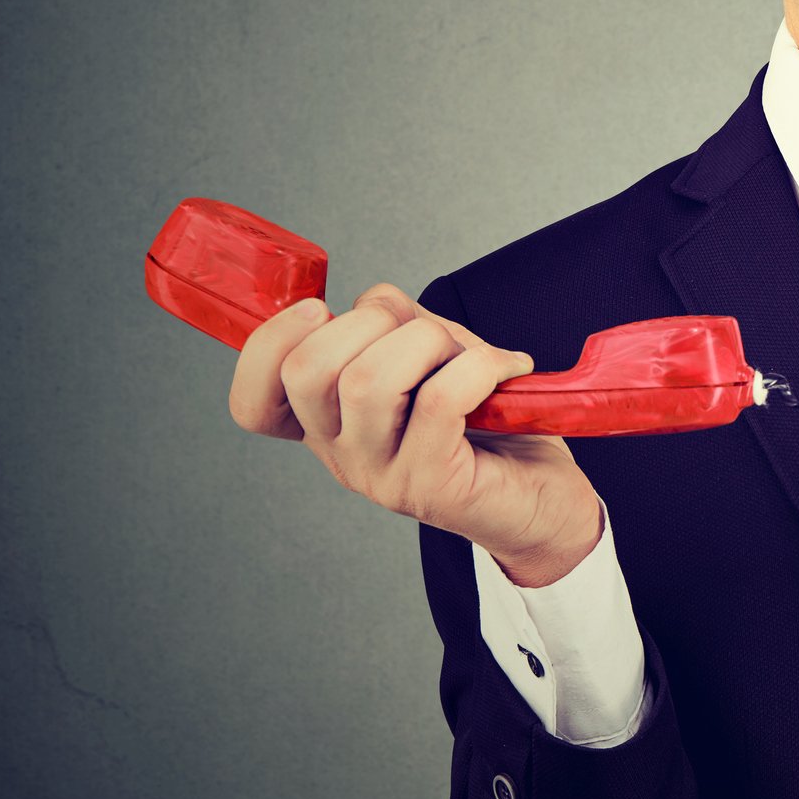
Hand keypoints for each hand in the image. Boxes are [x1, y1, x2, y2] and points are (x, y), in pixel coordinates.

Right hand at [228, 283, 604, 582]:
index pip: (253, 401)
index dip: (268, 342)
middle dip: (373, 320)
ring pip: (368, 380)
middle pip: (306, 371)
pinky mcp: (431, 486)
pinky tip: (507, 369)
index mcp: (330, 424)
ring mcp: (381, 476)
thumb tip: (375, 302)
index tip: (318, 310)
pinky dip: (480, 365)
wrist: (545, 496)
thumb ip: (394, 325)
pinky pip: (438, 400)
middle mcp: (343, 455)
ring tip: (469, 356)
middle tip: (428, 334)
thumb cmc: (488, 421)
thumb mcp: (432, 356)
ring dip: (429, 342)